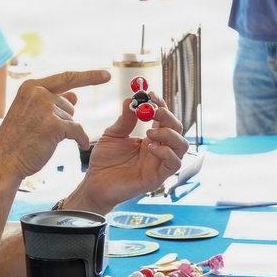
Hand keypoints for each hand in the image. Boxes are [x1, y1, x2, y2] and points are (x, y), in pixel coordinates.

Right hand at [0, 70, 109, 179]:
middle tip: (42, 133)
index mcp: (30, 86)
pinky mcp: (54, 124)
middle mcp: (37, 92)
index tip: (106, 75)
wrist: (3, 162)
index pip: (66, 78)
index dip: (89, 76)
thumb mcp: (31, 113)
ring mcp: (45, 107)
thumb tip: (74, 96)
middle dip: (62, 120)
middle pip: (68, 104)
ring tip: (44, 141)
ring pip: (71, 118)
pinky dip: (81, 139)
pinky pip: (77, 130)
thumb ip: (52, 102)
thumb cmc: (16, 140)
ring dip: (65, 131)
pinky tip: (81, 145)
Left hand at [68, 95, 188, 213]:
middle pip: (177, 130)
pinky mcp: (158, 178)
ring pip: (182, 146)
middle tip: (153, 111)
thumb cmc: (105, 160)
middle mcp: (159, 149)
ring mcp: (160, 164)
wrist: (95, 182)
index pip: (165, 119)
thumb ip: (124, 120)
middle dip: (168, 117)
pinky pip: (174, 164)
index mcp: (151, 138)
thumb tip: (130, 100)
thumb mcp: (113, 135)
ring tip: (150, 132)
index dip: (162, 106)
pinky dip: (166, 153)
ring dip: (169, 134)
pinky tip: (150, 148)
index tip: (152, 95)